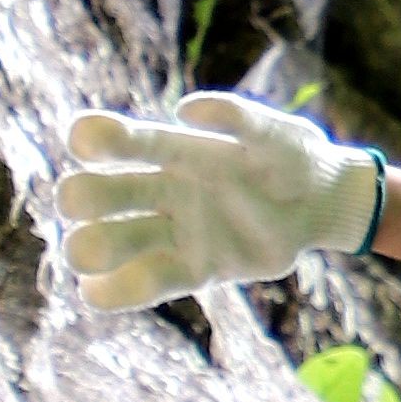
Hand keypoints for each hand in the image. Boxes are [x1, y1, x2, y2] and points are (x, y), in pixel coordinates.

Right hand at [57, 93, 382, 315]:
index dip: (94, 138)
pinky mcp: (194, 269)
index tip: (85, 144)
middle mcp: (163, 190)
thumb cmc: (296, 157)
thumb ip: (239, 118)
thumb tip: (186, 110)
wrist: (322, 203)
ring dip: (89, 247)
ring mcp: (175, 232)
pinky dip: (117, 291)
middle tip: (78, 203)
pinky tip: (95, 292)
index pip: (119, 140)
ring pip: (115, 241)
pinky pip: (148, 282)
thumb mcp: (278, 133)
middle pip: (102, 193)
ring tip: (85, 255)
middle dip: (81, 195)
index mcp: (174, 150)